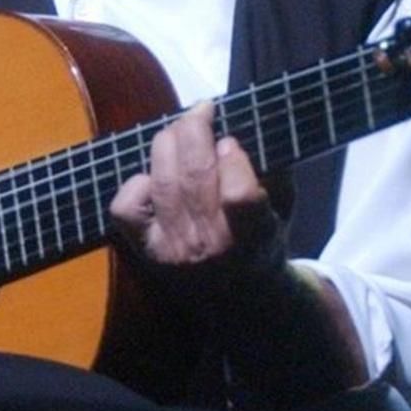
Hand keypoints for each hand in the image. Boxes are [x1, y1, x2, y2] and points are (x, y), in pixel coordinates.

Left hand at [108, 100, 276, 275]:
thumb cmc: (263, 242)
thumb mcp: (283, 210)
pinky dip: (136, 182)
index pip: (239, 195)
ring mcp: (173, 248)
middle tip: (202, 110)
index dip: (233, 159)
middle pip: (193, 175)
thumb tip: (247, 125)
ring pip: (162, 180)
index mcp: (253, 237)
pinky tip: (155, 176)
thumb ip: (271, 172)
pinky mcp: (146, 250)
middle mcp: (210, 245)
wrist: (238, 300)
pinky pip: (127, 206)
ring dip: (169, 142)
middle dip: (195, 128)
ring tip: (180, 131)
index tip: (231, 142)